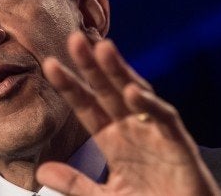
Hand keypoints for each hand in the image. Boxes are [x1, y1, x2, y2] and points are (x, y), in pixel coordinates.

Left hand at [38, 32, 220, 194]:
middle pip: (108, 90)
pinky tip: (131, 91)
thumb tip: (41, 172)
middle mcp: (133, 128)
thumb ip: (75, 183)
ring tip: (103, 48)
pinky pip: (164, 118)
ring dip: (120, 71)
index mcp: (113, 138)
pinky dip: (149, 104)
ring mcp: (155, 132)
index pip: (87, 105)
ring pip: (137, 93)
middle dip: (92, 65)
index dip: (70, 85)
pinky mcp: (179, 143)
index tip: (49, 64)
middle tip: (74, 39)